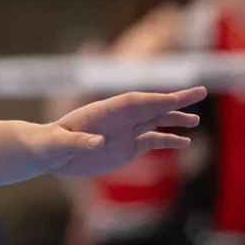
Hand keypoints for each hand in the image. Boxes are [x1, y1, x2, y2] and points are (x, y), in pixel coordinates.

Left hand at [31, 85, 205, 177]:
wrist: (45, 153)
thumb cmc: (47, 145)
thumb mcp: (58, 144)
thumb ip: (76, 141)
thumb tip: (97, 142)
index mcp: (100, 112)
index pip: (131, 102)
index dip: (152, 100)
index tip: (172, 98)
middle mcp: (115, 119)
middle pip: (149, 106)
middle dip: (174, 100)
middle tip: (199, 91)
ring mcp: (122, 132)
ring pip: (154, 120)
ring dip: (174, 117)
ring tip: (196, 119)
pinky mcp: (125, 147)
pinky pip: (150, 141)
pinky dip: (168, 139)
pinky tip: (184, 141)